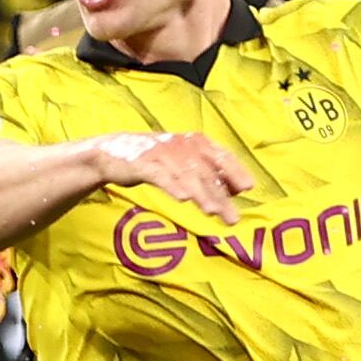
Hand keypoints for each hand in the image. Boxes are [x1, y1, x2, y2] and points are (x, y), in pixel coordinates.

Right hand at [90, 128, 254, 222]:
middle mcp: (181, 145)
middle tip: (233, 218)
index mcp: (195, 143)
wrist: (111, 152)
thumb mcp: (185, 163)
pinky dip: (172, 185)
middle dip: (221, 195)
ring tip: (213, 211)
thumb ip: (210, 173)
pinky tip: (182, 199)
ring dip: (201, 193)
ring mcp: (161, 153)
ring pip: (186, 174)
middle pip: (205, 171)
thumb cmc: (155, 160)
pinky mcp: (141, 163)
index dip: (235, 170)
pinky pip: (159, 175)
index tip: (248, 187)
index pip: (221, 155)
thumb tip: (239, 189)